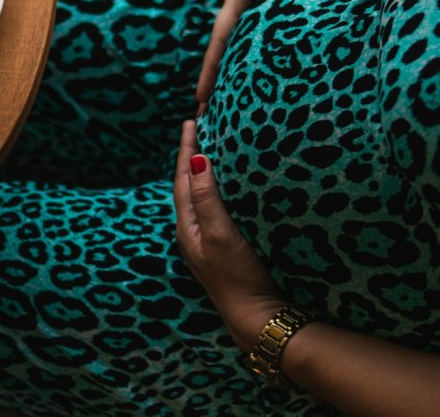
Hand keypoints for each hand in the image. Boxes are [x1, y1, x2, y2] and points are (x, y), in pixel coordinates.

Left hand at [173, 120, 284, 349]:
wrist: (257, 319)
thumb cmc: (238, 277)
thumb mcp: (220, 233)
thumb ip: (206, 197)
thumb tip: (195, 158)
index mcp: (186, 226)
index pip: (182, 177)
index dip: (186, 148)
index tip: (190, 120)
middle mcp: (192, 232)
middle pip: (187, 184)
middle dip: (191, 154)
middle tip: (199, 125)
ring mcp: (207, 242)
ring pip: (200, 196)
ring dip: (203, 171)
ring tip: (209, 148)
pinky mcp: (224, 249)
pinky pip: (214, 209)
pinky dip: (216, 189)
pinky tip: (227, 188)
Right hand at [194, 0, 377, 113]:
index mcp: (239, 2)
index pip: (220, 41)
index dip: (210, 71)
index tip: (200, 98)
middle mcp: (244, 13)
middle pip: (225, 54)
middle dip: (214, 83)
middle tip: (204, 117)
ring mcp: (257, 20)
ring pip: (240, 55)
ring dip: (230, 81)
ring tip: (224, 111)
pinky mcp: (273, 24)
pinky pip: (257, 52)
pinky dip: (250, 71)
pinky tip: (253, 89)